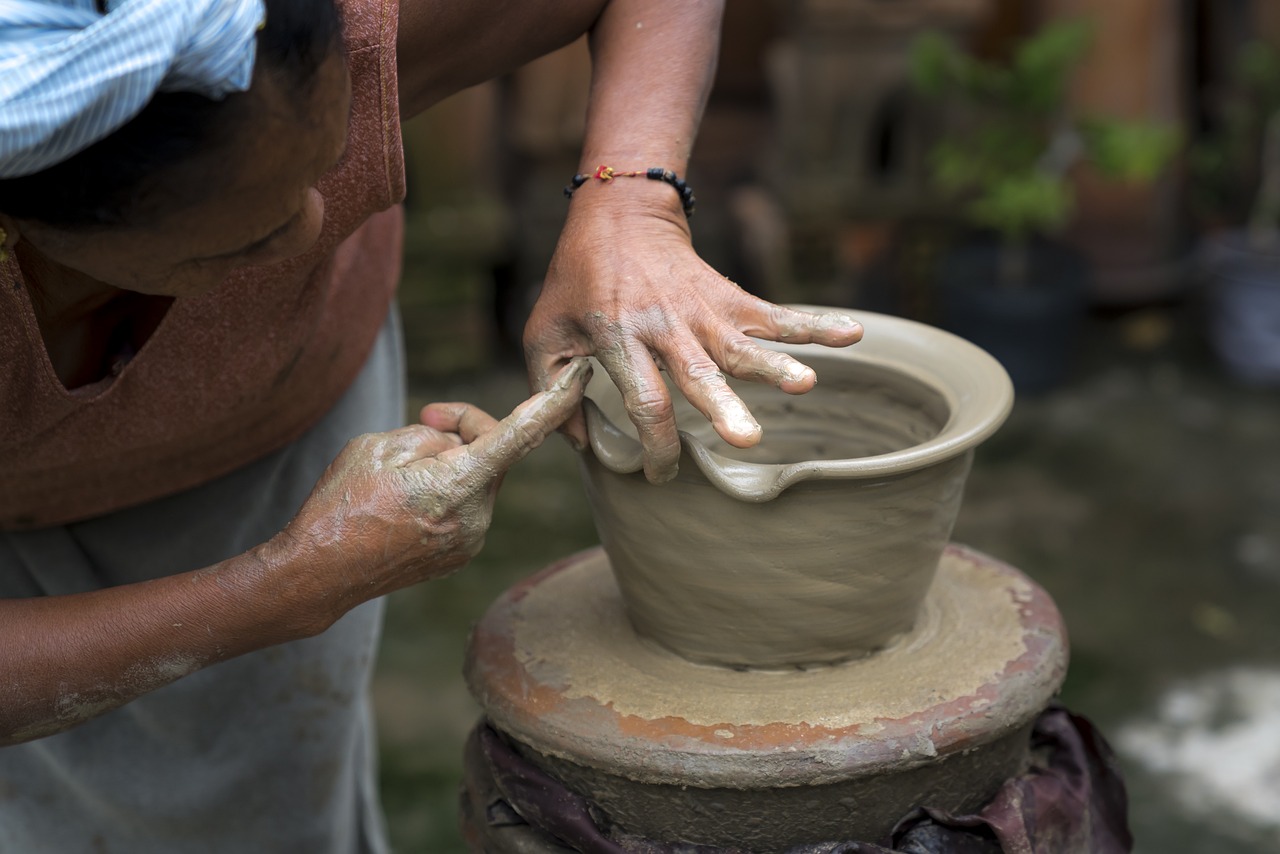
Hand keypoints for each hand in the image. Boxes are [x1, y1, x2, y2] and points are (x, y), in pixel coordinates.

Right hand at [279, 359, 590, 622]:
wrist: (317, 576)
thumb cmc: (340, 504)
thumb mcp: (378, 446)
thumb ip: (432, 436)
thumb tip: (460, 442)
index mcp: (455, 484)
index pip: (520, 434)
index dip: (555, 402)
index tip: (583, 379)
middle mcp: (475, 516)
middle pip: (495, 450)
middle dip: (467, 429)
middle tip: (427, 418)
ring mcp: (472, 540)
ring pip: (482, 478)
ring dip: (456, 463)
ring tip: (404, 476)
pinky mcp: (463, 553)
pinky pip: (471, 504)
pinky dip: (452, 490)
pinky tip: (410, 503)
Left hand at [523, 187, 862, 482]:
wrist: (619, 218)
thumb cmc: (576, 285)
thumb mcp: (544, 334)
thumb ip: (552, 391)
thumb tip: (580, 444)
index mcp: (616, 336)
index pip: (643, 399)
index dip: (655, 443)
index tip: (663, 474)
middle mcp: (664, 325)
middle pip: (699, 372)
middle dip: (724, 407)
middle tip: (747, 441)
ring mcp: (702, 309)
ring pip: (743, 343)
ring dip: (776, 364)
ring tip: (807, 384)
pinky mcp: (729, 296)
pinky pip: (775, 314)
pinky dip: (815, 324)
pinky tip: (854, 335)